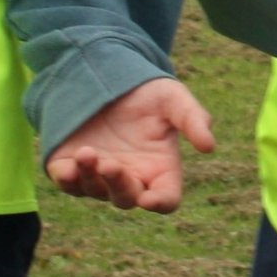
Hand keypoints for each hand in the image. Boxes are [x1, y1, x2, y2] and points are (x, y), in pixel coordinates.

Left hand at [45, 78, 215, 215]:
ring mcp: (100, 175)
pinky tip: (68, 168)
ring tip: (87, 153)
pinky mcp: (71, 166)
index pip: (166, 198)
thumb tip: (209, 146)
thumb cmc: (147, 92)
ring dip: (90, 178)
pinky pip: (68, 183)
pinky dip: (67, 181)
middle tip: (110, 164)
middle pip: (127, 199)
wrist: (108, 72)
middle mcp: (130, 177)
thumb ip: (193, 119)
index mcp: (160, 168)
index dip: (160, 203)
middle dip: (119, 186)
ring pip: (95, 192)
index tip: (150, 198)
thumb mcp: (174, 98)